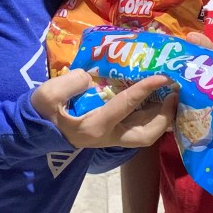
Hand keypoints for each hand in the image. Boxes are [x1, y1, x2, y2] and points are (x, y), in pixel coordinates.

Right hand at [31, 69, 176, 148]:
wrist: (36, 129)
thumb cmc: (43, 112)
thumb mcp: (47, 96)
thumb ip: (68, 85)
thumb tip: (89, 77)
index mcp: (95, 126)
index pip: (125, 106)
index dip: (146, 89)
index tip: (162, 76)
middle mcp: (109, 136)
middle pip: (146, 135)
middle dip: (165, 117)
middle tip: (175, 94)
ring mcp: (112, 137)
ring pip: (146, 133)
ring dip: (162, 116)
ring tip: (173, 94)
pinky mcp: (113, 131)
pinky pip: (139, 125)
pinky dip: (152, 114)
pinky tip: (158, 98)